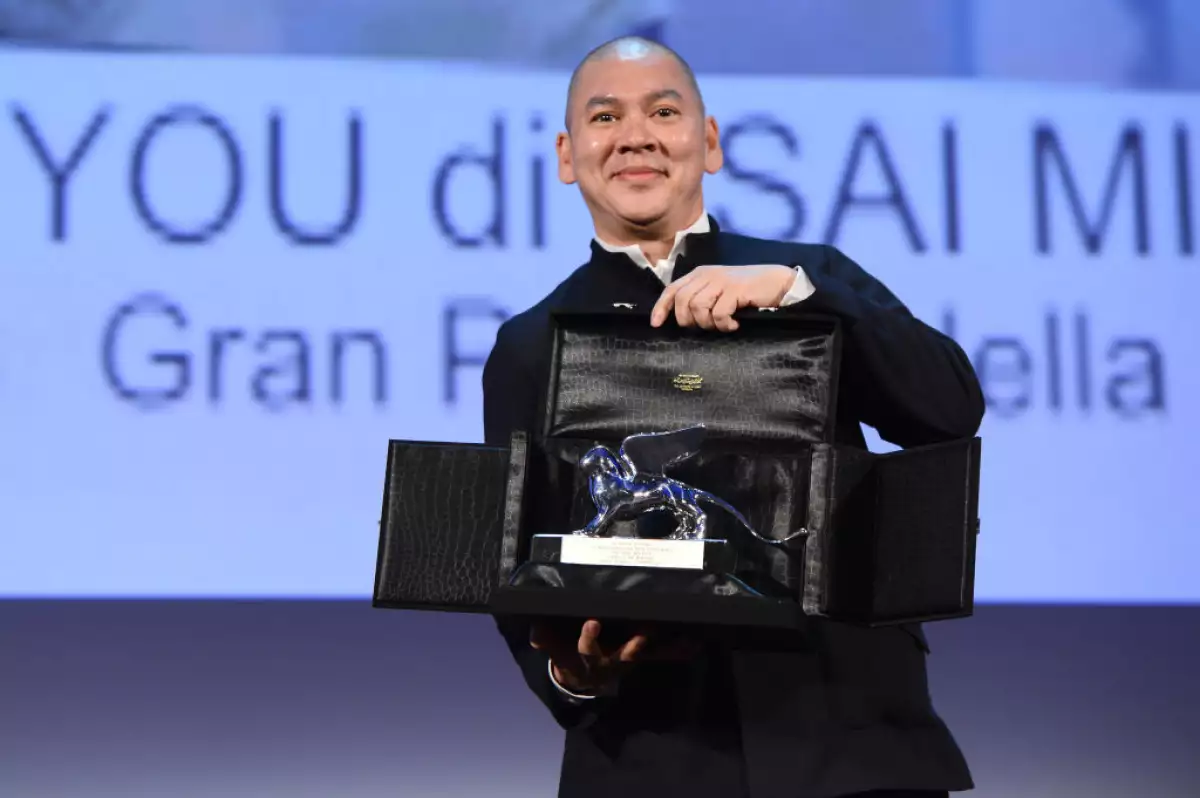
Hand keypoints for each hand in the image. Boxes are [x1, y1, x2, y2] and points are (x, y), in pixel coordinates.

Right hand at [531, 619, 698, 694]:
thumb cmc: (569, 658)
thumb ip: (545, 640)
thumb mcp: (554, 651)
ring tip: (688, 638)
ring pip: (651, 654)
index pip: (588, 650)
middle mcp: (614, 661)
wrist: (583, 679)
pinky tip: (699, 641)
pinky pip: (664, 653)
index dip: (589, 639)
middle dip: (636, 644)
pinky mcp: (643, 655)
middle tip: (646, 629)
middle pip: (627, 655)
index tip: (591, 622)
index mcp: (591, 659)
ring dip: (668, 647)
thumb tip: (534, 634)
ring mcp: (631, 659)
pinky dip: (681, 649)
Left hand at [651, 265, 796, 331]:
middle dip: (688, 320)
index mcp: (700, 274)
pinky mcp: (735, 289)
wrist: (778, 283)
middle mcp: (707, 274)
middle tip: (705, 327)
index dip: (661, 308)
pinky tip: (735, 324)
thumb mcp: (719, 291)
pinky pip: (718, 313)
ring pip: (698, 308)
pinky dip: (724, 325)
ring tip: (723, 325)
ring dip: (708, 323)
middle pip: (681, 301)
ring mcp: (721, 280)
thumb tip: (682, 320)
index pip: (672, 290)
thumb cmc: (747, 292)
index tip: (656, 325)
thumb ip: (701, 299)